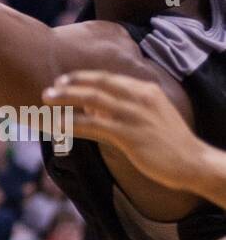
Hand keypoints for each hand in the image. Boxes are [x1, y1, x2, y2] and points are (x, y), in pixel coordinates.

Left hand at [43, 70, 208, 194]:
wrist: (193, 162)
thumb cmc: (170, 142)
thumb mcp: (150, 116)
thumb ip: (124, 108)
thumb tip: (93, 107)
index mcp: (145, 89)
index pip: (108, 77)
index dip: (83, 77)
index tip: (64, 80)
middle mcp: (138, 97)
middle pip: (97, 83)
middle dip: (70, 84)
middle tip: (49, 89)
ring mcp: (133, 115)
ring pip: (92, 100)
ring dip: (66, 98)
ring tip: (46, 100)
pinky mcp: (129, 134)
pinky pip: (94, 125)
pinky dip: (73, 123)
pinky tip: (58, 125)